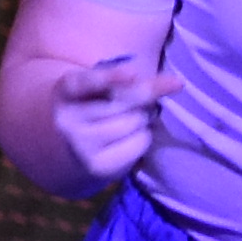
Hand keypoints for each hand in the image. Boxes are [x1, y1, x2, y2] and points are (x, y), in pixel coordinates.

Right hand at [49, 51, 173, 185]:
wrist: (75, 148)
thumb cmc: (97, 108)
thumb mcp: (103, 88)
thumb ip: (131, 80)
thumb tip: (175, 83)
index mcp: (66, 90)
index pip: (86, 82)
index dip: (110, 77)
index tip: (132, 74)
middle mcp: (67, 118)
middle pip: (124, 100)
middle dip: (143, 97)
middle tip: (146, 99)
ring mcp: (80, 144)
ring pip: (134, 121)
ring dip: (142, 119)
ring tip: (129, 121)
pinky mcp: (97, 166)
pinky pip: (139, 143)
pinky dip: (142, 138)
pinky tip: (128, 139)